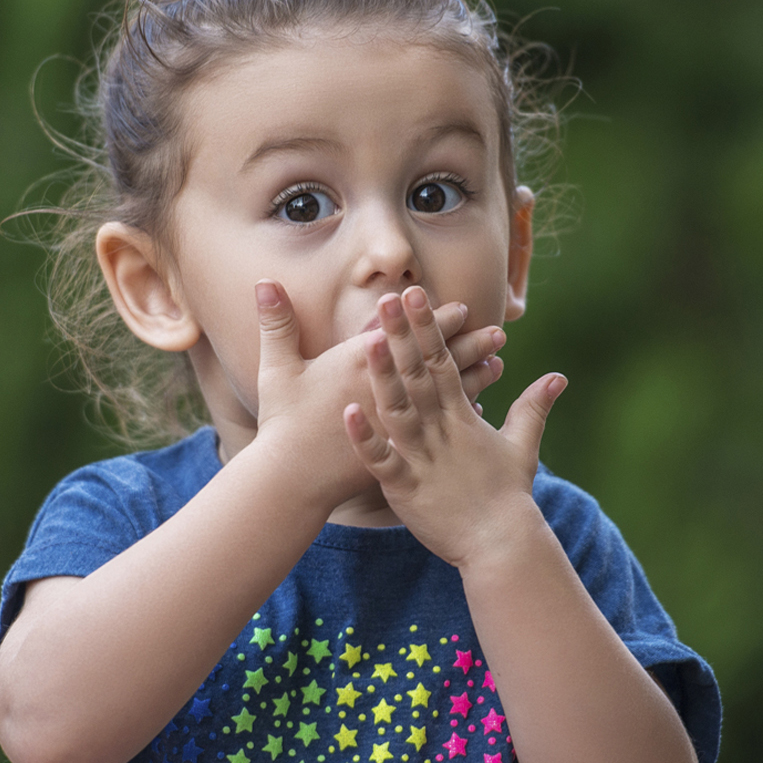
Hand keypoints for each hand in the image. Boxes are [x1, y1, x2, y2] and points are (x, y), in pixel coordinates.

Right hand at [249, 281, 506, 508]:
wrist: (292, 481)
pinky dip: (459, 418)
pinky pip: (442, 427)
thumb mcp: (277, 368)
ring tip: (499, 365)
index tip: (462, 308)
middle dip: (467, 344)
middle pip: (434, 361)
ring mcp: (399, 422)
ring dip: (474, 377)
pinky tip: (481, 409)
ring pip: (445, 393)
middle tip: (497, 331)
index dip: (435, 319)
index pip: (407, 334)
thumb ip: (276, 323)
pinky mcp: (405, 449)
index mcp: (361, 365)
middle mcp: (388, 390)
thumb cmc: (283, 422)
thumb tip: (263, 281)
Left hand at [342, 285, 565, 565]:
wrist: (502, 544)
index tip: (415, 294)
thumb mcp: (522, 446)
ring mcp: (422, 458)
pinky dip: (365, 437)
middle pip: (419, 375)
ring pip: (399, 410)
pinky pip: (382, 460)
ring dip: (383, 376)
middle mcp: (441, 430)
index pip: (443, 361)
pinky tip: (347, 412)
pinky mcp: (406, 487)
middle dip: (403, 335)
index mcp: (462, 416)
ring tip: (366, 341)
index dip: (428, 327)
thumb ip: (534, 407)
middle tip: (388, 297)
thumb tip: (558, 377)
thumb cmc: (508, 496)